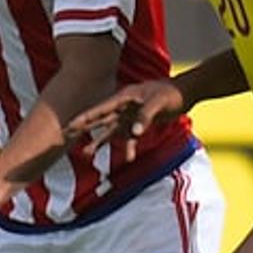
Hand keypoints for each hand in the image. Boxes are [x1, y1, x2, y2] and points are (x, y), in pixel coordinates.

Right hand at [64, 80, 185, 163]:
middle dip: (83, 127)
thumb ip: (145, 117)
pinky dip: (129, 147)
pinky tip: (128, 158)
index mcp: (124, 97)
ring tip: (86, 154)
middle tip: (66, 134)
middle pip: (100, 119)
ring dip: (100, 142)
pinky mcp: (139, 124)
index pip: (101, 109)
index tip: (71, 124)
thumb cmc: (171, 94)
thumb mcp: (158, 103)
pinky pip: (130, 138)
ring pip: (111, 131)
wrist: (186, 93)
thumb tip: (134, 133)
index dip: (85, 117)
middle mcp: (124, 107)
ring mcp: (130, 116)